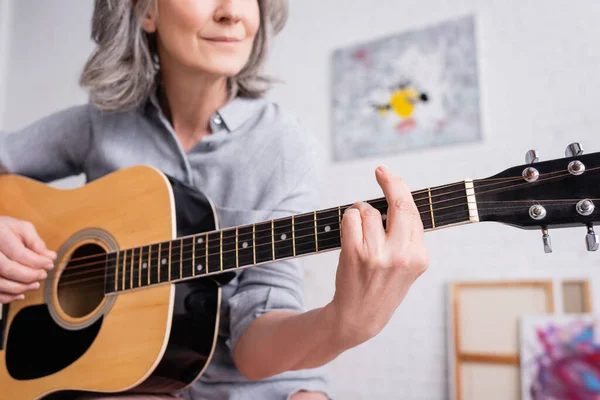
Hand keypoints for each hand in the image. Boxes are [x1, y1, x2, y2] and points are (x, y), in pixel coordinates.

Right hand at [0, 216, 55, 303]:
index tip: (49, 263)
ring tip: (35, 284)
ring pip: (0, 283)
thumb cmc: (4, 230)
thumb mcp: (21, 228)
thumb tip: (50, 256)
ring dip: (21, 288)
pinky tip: (21, 294)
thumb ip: (36, 242)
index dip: (37, 262)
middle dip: (30, 275)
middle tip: (43, 274)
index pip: (19, 253)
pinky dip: (8, 297)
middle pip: (8, 269)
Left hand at [328, 166, 428, 348]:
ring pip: (368, 210)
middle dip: (389, 181)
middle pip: (398, 203)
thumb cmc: (382, 285)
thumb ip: (408, 235)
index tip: (388, 174)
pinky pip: (350, 218)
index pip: (412, 211)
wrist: (359, 316)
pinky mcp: (354, 254)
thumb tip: (397, 194)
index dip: (399, 188)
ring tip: (361, 232)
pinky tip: (350, 232)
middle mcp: (402, 255)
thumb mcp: (407, 265)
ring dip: (360, 212)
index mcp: (419, 256)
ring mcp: (377, 254)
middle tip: (380, 171)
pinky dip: (348, 218)